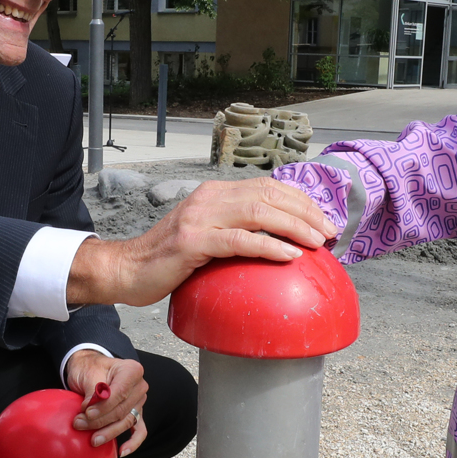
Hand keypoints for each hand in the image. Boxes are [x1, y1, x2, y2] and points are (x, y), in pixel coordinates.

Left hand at [64, 350, 147, 454]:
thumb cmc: (90, 368)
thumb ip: (93, 391)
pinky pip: (139, 431)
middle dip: (100, 421)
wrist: (90, 368)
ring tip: (92, 440)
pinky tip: (122, 452)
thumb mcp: (89, 372)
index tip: (86, 412)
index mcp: (132, 370)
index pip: (120, 393)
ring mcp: (139, 402)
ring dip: (108, 433)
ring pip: (126, 422)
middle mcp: (140, 386)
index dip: (103, 406)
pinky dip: (133, 443)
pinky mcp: (136, 415)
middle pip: (122, 410)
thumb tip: (90, 411)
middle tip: (79, 424)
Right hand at [66, 178, 336, 306]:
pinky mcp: (192, 242)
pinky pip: (239, 240)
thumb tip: (274, 244)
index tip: (323, 220)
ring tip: (318, 243)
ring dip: (295, 226)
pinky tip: (290, 256)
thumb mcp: (205, 236)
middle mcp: (209, 198)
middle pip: (269, 195)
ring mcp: (199, 218)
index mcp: (215, 193)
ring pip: (259, 212)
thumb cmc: (167, 260)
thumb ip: (233, 231)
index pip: (267, 187)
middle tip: (330, 233)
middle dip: (306, 212)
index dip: (300, 201)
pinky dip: (269, 246)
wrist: (126, 270)